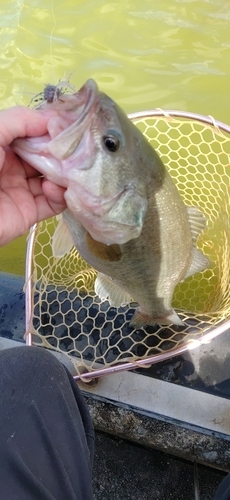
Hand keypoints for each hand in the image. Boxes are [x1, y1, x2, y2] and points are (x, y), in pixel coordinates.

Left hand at [0, 106, 65, 245]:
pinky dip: (59, 195)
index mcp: (3, 147)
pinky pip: (52, 204)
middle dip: (62, 153)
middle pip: (46, 157)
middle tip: (77, 149)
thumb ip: (20, 120)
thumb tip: (52, 119)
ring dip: (65, 174)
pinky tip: (52, 187)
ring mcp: (22, 190)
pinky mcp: (29, 213)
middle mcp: (13, 167)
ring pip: (53, 180)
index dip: (51, 130)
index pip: (34, 135)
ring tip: (69, 169)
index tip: (68, 127)